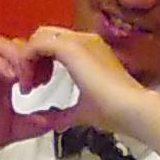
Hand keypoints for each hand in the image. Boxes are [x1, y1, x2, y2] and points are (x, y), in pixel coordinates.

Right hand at [0, 36, 56, 159]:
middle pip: (4, 48)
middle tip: (32, 78)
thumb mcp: (12, 130)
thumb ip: (37, 123)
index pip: (21, 56)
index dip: (36, 62)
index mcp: (1, 79)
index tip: (47, 78)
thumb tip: (65, 119)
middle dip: (21, 59)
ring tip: (12, 76)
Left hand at [24, 26, 149, 134]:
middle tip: (28, 85)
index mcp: (90, 52)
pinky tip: (27, 82)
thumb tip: (52, 121)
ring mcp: (80, 41)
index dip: (41, 63)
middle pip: (45, 37)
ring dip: (27, 59)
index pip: (56, 45)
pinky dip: (27, 60)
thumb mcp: (82, 111)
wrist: (132, 110)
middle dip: (32, 59)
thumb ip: (64, 114)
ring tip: (27, 85)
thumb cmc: (116, 112)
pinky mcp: (72, 47)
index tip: (37, 87)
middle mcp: (85, 41)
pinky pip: (37, 44)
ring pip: (39, 37)